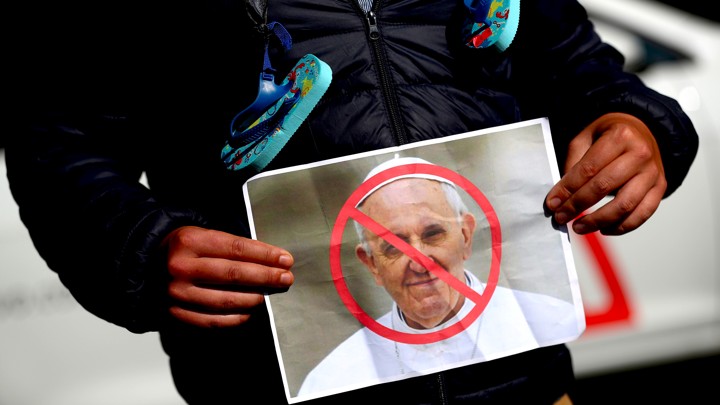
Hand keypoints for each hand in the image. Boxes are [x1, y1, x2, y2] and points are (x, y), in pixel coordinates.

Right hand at [163, 226, 294, 327]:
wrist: (144, 267)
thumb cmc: (184, 249)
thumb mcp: (202, 235)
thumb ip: (232, 247)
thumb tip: (272, 262)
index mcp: (189, 241)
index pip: (236, 249)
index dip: (265, 255)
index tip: (286, 260)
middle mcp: (180, 267)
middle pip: (234, 274)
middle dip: (266, 277)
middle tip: (286, 279)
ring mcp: (176, 293)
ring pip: (226, 300)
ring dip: (254, 298)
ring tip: (269, 294)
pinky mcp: (175, 314)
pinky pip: (213, 320)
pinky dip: (236, 317)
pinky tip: (250, 310)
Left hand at [544, 113, 666, 234]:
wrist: (642, 131)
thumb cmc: (609, 136)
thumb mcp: (586, 138)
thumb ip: (574, 163)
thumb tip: (561, 196)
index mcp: (619, 136)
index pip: (588, 168)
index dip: (568, 189)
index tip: (552, 204)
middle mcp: (640, 154)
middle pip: (604, 187)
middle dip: (578, 206)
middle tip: (561, 217)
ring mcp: (652, 172)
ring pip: (625, 205)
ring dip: (598, 221)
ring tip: (579, 227)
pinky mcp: (660, 187)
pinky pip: (642, 214)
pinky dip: (622, 227)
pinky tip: (604, 229)